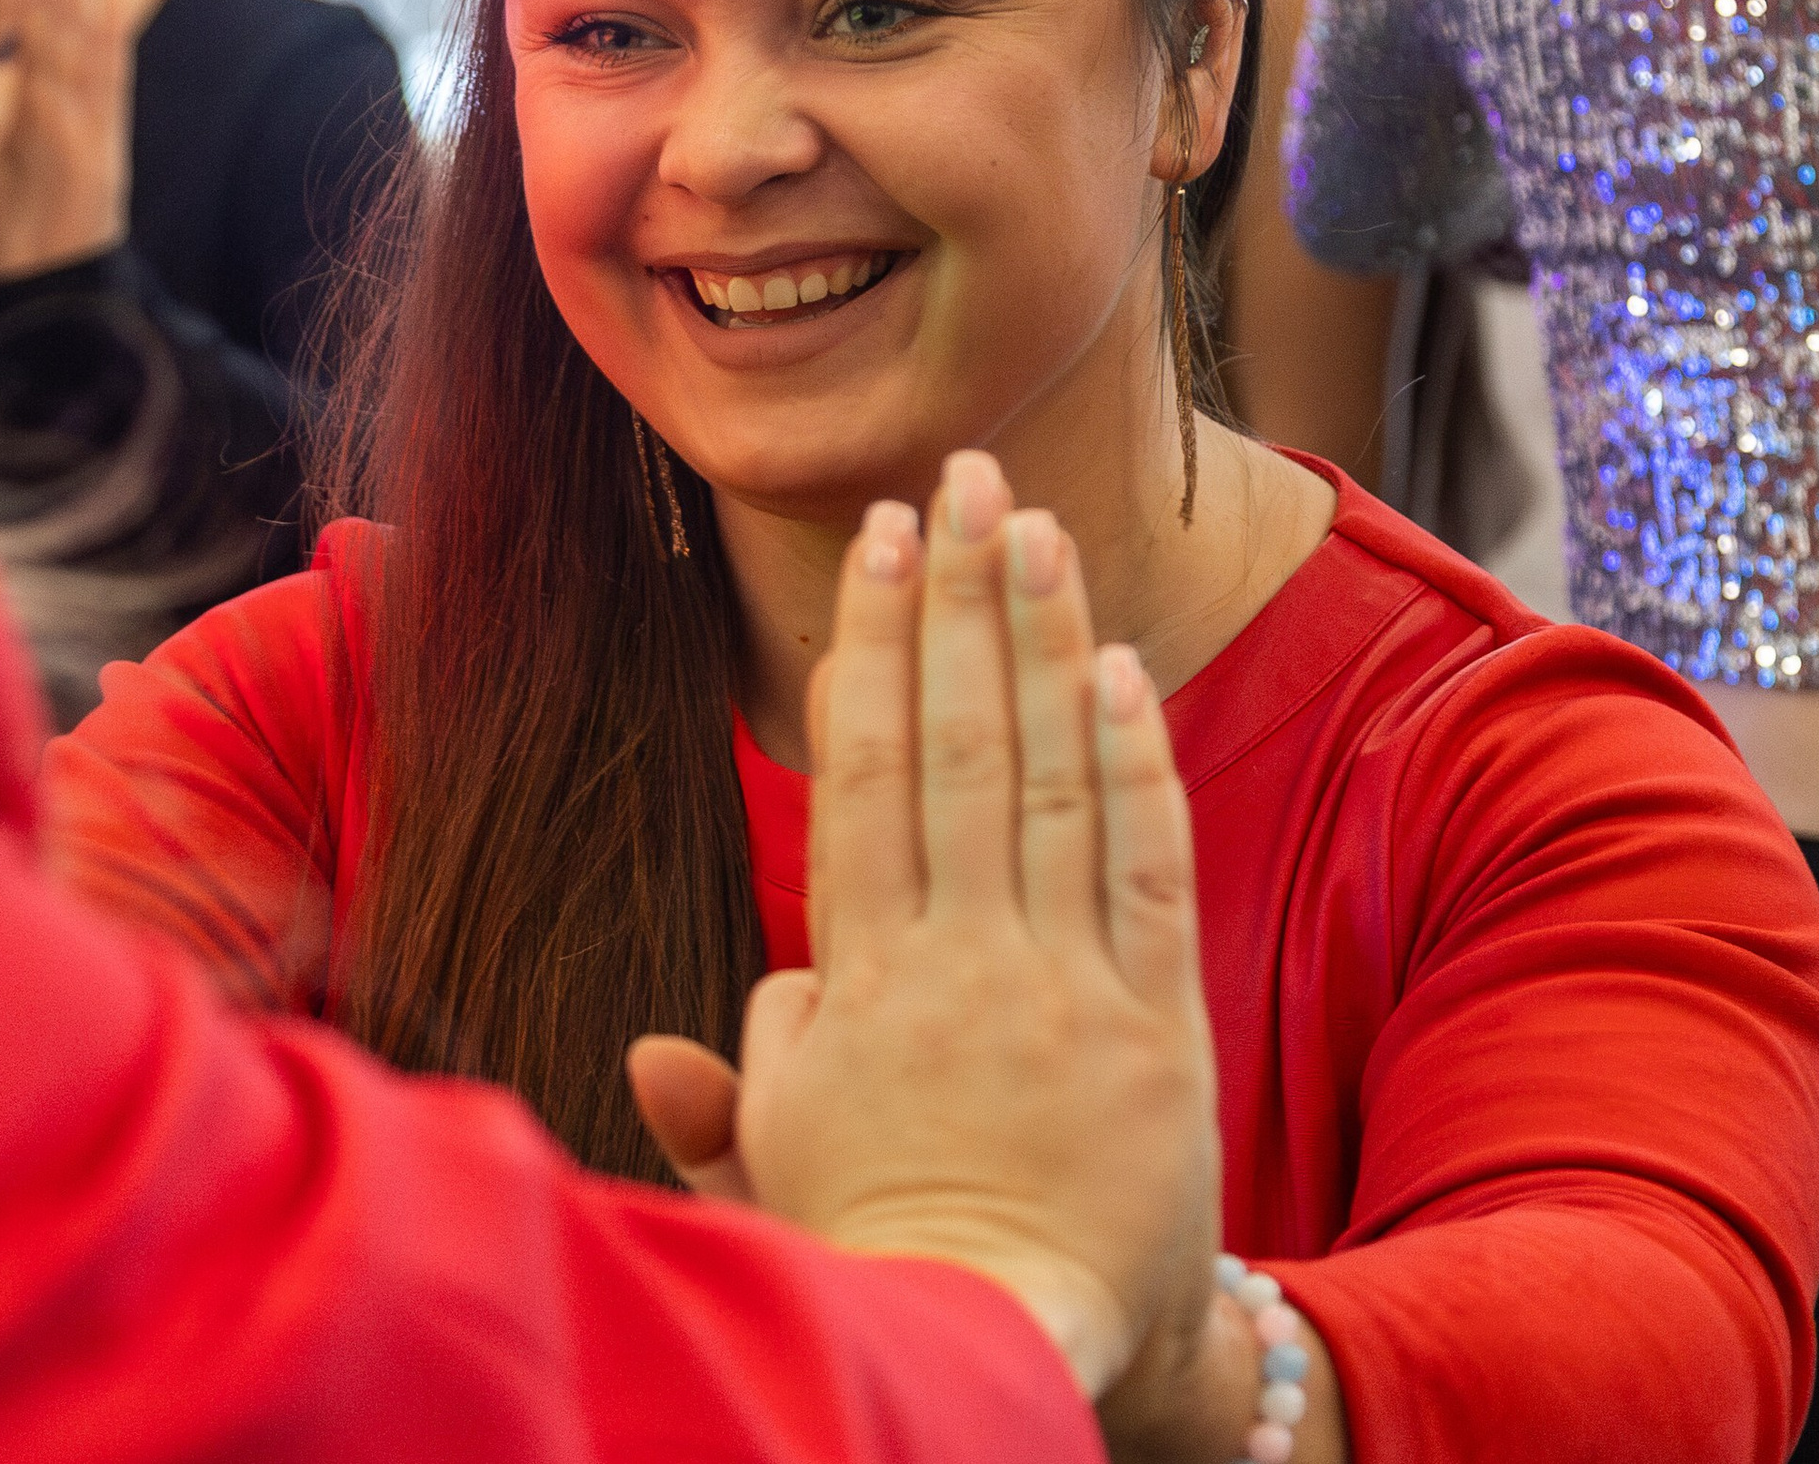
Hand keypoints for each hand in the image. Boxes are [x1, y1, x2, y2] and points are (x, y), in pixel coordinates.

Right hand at [629, 450, 1221, 1400]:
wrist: (1021, 1339)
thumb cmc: (881, 1247)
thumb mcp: (771, 1169)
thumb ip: (727, 1088)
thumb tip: (665, 1040)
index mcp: (858, 979)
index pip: (862, 774)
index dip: (873, 648)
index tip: (878, 544)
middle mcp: (961, 958)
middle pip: (958, 744)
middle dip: (960, 599)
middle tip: (964, 478)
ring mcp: (1063, 982)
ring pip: (1049, 779)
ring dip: (1043, 643)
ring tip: (1038, 529)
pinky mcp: (1153, 1019)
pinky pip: (1142, 867)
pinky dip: (1133, 763)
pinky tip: (1120, 669)